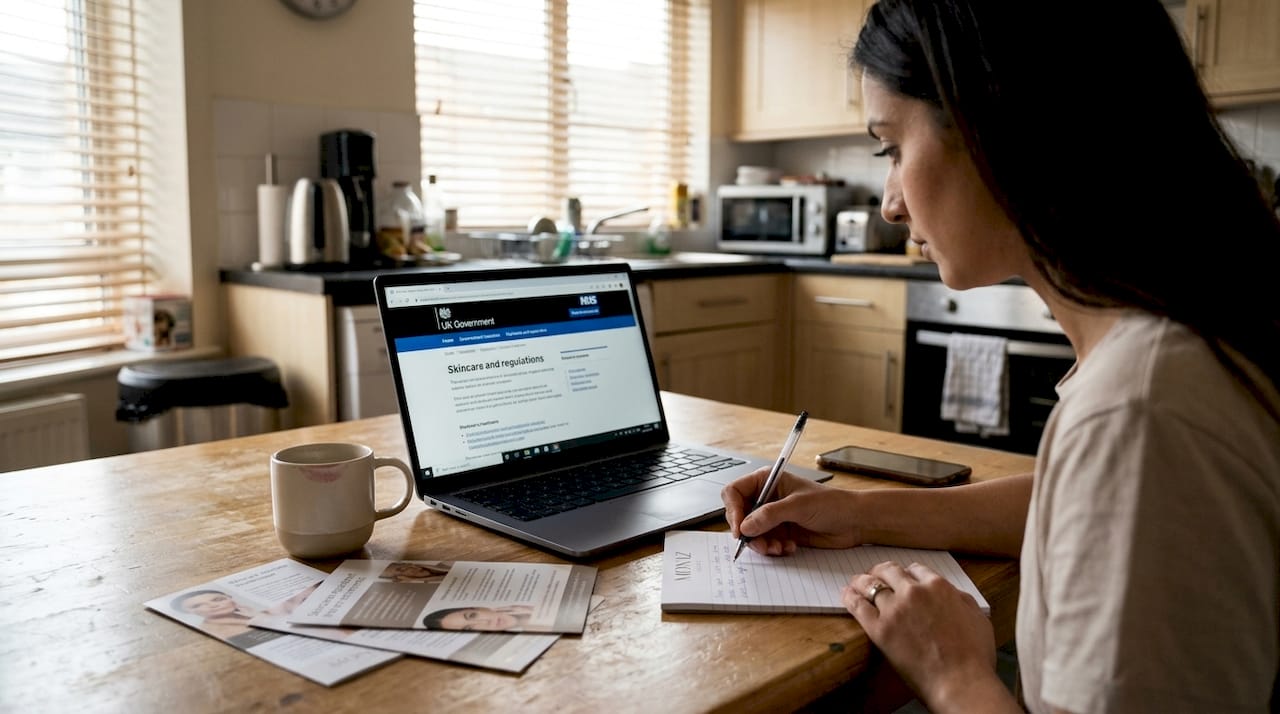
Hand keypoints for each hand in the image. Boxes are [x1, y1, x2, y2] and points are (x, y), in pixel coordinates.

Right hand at [721, 467, 860, 554]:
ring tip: (778, 548)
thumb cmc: (831, 504)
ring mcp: (773, 516)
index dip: (733, 511)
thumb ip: (770, 515)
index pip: (735, 492)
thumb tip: (745, 527)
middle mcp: (766, 497)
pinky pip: (765, 543)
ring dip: (762, 544)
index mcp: (767, 481)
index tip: (740, 530)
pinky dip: (773, 548)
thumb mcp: (798, 506)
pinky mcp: (780, 532)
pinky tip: (789, 547)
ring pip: (751, 533)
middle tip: (760, 544)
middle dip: (748, 533)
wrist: (853, 522)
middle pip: (740, 516)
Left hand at [843, 562, 1005, 709]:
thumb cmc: (974, 656)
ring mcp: (894, 609)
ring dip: (862, 581)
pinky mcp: (878, 629)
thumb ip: (962, 600)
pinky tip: (846, 595)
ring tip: (856, 582)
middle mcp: (913, 592)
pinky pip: (857, 606)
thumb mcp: (978, 618)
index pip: (915, 569)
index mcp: (938, 586)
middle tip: (877, 576)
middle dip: (882, 572)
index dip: (908, 573)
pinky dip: (850, 597)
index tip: (902, 578)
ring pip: (870, 584)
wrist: (960, 682)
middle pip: (889, 571)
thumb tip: (952, 594)